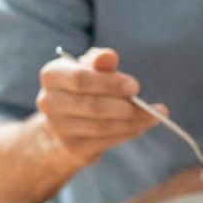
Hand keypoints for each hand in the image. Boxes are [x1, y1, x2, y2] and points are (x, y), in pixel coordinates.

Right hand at [36, 46, 159, 165]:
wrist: (64, 124)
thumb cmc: (82, 89)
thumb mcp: (90, 70)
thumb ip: (100, 62)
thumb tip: (109, 56)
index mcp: (52, 75)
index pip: (81, 79)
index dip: (110, 84)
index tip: (135, 86)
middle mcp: (49, 102)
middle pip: (93, 106)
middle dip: (126, 107)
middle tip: (151, 107)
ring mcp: (58, 127)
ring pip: (102, 126)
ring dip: (133, 122)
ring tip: (153, 116)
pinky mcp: (71, 147)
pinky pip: (105, 141)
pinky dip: (128, 133)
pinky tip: (141, 126)